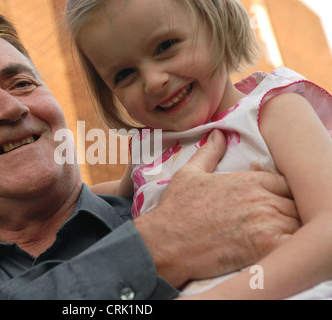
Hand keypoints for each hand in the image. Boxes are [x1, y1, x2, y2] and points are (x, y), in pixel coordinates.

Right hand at [134, 130, 299, 287]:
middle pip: (295, 205)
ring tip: (272, 240)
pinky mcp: (263, 247)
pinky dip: (289, 248)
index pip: (286, 184)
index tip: (273, 205)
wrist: (166, 241)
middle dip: (288, 214)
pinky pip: (292, 245)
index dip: (282, 195)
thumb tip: (218, 133)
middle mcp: (261, 198)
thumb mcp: (189, 174)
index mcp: (248, 181)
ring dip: (290, 233)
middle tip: (272, 225)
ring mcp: (264, 222)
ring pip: (297, 225)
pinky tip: (273, 251)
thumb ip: (209, 153)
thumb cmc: (175, 209)